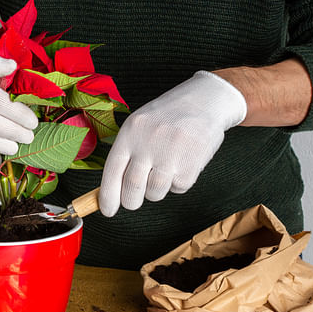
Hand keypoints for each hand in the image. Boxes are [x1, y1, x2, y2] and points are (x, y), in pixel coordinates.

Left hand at [99, 71, 246, 214]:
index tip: (107, 210)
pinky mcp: (191, 165)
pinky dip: (177, 183)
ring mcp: (171, 155)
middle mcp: (148, 144)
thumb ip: (126, 152)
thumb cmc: (167, 116)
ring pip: (155, 192)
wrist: (205, 101)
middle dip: (130, 201)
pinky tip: (181, 163)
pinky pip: (178, 189)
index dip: (108, 196)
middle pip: (132, 188)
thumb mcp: (139, 124)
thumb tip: (112, 190)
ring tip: (163, 169)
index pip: (113, 172)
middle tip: (132, 201)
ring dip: (156, 190)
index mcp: (130, 133)